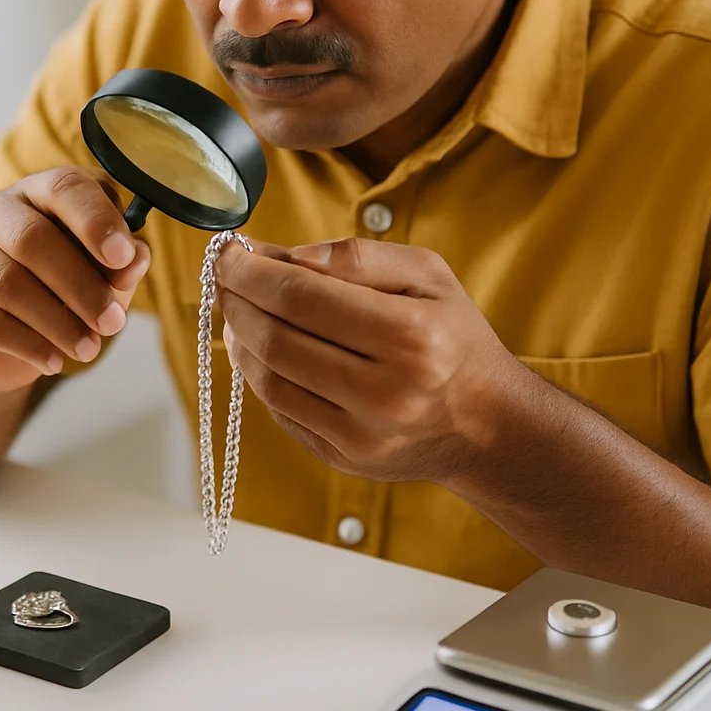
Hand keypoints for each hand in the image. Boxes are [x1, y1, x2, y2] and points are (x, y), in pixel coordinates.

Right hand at [0, 167, 151, 392]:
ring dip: (56, 321)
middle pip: (32, 237)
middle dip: (80, 284)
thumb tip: (137, 258)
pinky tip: (53, 361)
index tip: (124, 256)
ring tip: (89, 349)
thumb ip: (118, 268)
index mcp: (33, 193)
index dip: (95, 219)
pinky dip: (26, 344)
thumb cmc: (54, 298)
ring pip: (7, 281)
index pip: (62, 186)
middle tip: (113, 323)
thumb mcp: (97, 282)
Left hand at [217, 239, 523, 483]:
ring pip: (268, 378)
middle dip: (236, 300)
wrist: (487, 423)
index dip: (250, 271)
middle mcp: (386, 392)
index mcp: (412, 335)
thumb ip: (355, 257)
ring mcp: (362, 434)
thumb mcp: (426, 275)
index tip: (226, 252)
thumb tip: (280, 255)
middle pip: (276, 338)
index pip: (301, 296)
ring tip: (236, 308)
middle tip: (223, 276)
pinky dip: (257, 372)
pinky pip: (279, 409)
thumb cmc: (453, 336)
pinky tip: (258, 346)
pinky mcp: (344, 458)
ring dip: (238, 337)